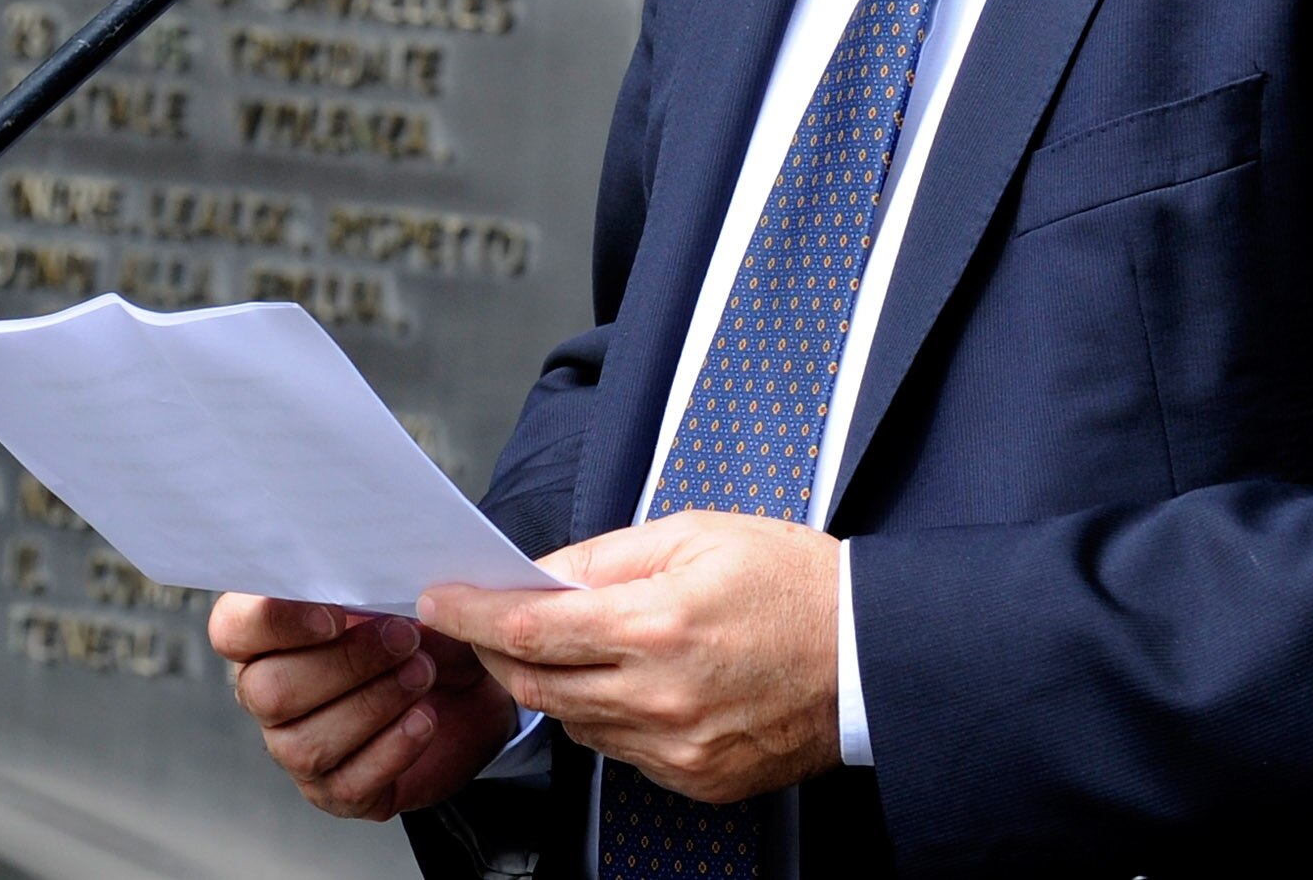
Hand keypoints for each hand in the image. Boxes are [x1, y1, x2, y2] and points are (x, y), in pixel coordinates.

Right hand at [206, 594, 519, 821]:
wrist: (473, 683)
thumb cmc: (421, 625)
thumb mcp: (399, 590)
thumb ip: (366, 581)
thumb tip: (363, 574)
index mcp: (267, 634)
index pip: (232, 629)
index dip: (274, 623)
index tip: (336, 615)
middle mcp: (268, 693)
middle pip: (266, 692)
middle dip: (343, 664)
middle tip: (404, 639)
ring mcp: (296, 748)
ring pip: (303, 744)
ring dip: (372, 704)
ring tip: (422, 673)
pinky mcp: (336, 791)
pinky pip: (347, 784)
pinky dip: (392, 748)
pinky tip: (424, 719)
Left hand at [418, 511, 839, 803]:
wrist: (869, 655)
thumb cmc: (794, 584)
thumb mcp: (697, 533)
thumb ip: (607, 556)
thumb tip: (542, 574)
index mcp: (657, 625)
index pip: (530, 629)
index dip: (472, 615)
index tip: (443, 601)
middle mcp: (659, 696)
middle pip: (536, 683)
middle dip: (501, 651)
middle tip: (491, 620)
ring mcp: (675, 748)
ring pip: (572, 720)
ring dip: (553, 682)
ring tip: (576, 643)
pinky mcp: (693, 779)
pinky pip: (617, 749)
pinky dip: (604, 714)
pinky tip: (628, 681)